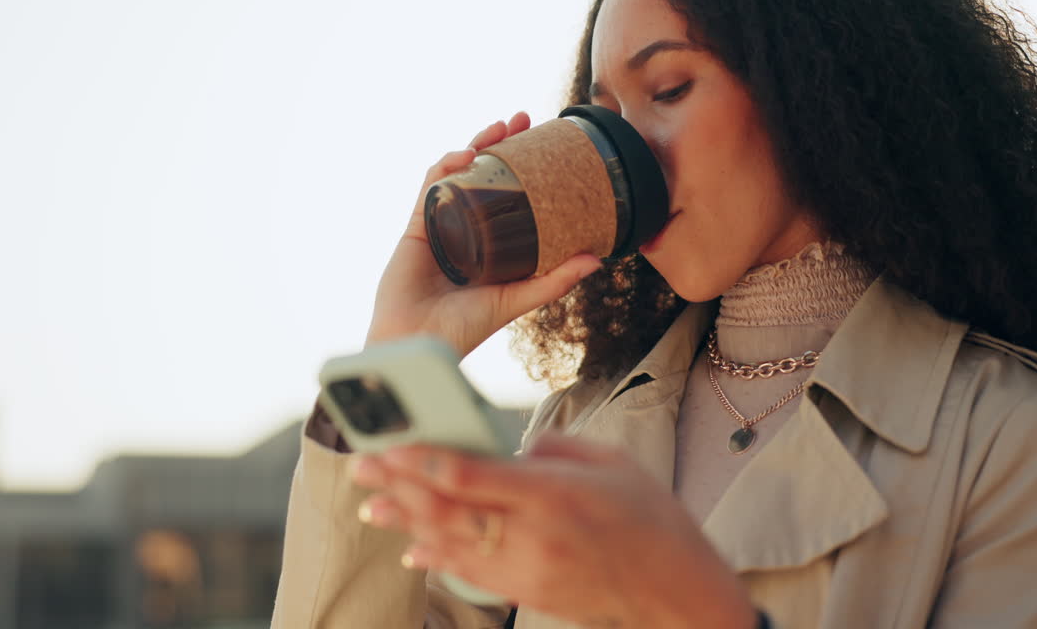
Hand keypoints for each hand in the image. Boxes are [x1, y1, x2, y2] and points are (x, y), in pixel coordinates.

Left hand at [349, 432, 758, 628]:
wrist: (675, 589)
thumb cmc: (650, 516)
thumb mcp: (610, 461)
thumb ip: (551, 450)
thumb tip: (507, 450)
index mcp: (553, 495)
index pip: (470, 477)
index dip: (421, 460)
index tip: (388, 443)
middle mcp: (532, 536)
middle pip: (447, 510)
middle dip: (397, 486)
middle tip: (360, 465)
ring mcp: (525, 571)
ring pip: (448, 544)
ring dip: (404, 523)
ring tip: (369, 505)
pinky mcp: (525, 593)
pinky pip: (468, 572)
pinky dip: (434, 556)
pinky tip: (410, 545)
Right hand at [365, 111, 602, 358]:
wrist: (420, 342)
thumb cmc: (464, 329)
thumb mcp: (516, 300)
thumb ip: (554, 281)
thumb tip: (597, 259)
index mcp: (487, 244)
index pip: (507, 195)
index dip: (524, 167)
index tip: (545, 144)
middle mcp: (464, 229)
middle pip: (482, 175)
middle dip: (501, 143)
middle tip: (524, 119)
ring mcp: (440, 224)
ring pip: (457, 173)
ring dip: (477, 144)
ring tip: (501, 128)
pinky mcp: (417, 225)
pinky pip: (432, 186)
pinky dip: (447, 165)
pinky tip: (467, 155)